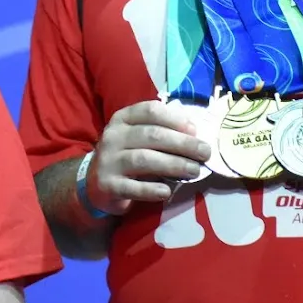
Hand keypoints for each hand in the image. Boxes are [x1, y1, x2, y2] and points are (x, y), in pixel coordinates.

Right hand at [86, 101, 211, 215]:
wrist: (97, 182)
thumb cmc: (127, 155)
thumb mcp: (137, 137)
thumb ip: (161, 132)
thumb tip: (195, 135)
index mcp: (122, 119)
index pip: (149, 111)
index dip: (174, 119)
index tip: (195, 130)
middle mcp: (113, 136)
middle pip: (151, 135)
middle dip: (182, 143)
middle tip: (205, 153)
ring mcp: (108, 160)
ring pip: (143, 159)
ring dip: (173, 164)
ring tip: (194, 171)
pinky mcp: (108, 185)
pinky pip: (133, 187)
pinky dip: (152, 189)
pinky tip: (167, 191)